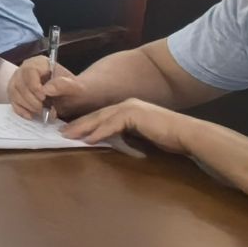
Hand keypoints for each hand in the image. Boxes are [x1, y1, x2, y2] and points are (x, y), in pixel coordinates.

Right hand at [8, 55, 83, 120]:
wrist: (73, 98)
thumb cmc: (74, 91)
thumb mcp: (75, 88)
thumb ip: (63, 86)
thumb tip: (46, 89)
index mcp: (40, 63)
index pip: (29, 71)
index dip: (33, 85)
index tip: (44, 98)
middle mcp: (26, 69)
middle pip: (19, 82)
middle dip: (30, 99)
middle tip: (43, 109)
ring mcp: (19, 80)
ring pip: (13, 91)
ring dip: (26, 105)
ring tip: (41, 112)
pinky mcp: (16, 92)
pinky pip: (12, 100)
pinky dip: (20, 109)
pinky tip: (31, 115)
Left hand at [62, 98, 191, 152]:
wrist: (186, 134)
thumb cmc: (168, 137)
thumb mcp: (142, 135)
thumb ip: (127, 134)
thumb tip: (113, 142)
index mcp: (127, 108)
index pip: (101, 116)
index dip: (85, 123)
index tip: (71, 131)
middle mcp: (126, 105)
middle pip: (96, 115)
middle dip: (78, 124)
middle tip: (62, 132)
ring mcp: (130, 107)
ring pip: (101, 118)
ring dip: (83, 127)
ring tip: (69, 135)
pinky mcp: (135, 114)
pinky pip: (113, 124)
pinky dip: (100, 132)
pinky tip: (89, 139)